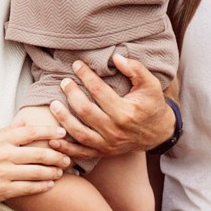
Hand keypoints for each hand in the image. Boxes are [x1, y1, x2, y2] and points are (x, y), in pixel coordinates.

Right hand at [0, 117, 71, 204]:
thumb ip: (5, 132)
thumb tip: (23, 123)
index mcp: (0, 141)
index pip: (30, 132)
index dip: (48, 131)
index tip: (61, 132)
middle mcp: (4, 156)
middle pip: (38, 153)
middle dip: (57, 155)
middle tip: (67, 157)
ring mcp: (4, 174)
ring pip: (37, 172)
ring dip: (53, 172)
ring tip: (61, 171)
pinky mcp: (4, 190)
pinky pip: (29, 188)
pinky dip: (42, 186)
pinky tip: (50, 185)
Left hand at [48, 55, 170, 160]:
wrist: (158, 133)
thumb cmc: (152, 105)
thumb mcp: (151, 85)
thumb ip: (136, 69)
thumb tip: (116, 58)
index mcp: (126, 112)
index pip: (99, 91)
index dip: (85, 76)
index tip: (77, 65)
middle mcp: (115, 130)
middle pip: (85, 111)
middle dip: (71, 94)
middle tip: (64, 82)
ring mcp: (108, 143)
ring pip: (79, 132)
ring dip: (63, 118)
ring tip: (53, 104)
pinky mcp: (103, 152)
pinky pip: (81, 153)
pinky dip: (65, 148)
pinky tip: (53, 139)